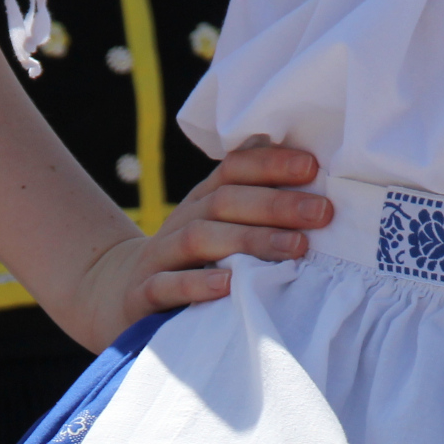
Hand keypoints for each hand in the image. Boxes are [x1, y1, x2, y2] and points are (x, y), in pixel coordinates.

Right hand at [62, 140, 333, 347]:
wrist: (122, 294)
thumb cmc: (193, 260)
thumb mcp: (218, 223)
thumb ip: (249, 192)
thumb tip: (287, 149)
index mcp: (203, 199)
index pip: (234, 168)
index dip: (271, 164)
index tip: (313, 167)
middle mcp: (182, 219)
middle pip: (225, 201)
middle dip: (276, 204)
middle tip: (321, 212)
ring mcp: (161, 255)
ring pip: (202, 239)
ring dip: (250, 240)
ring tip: (294, 248)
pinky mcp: (145, 293)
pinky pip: (168, 286)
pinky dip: (198, 285)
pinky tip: (230, 286)